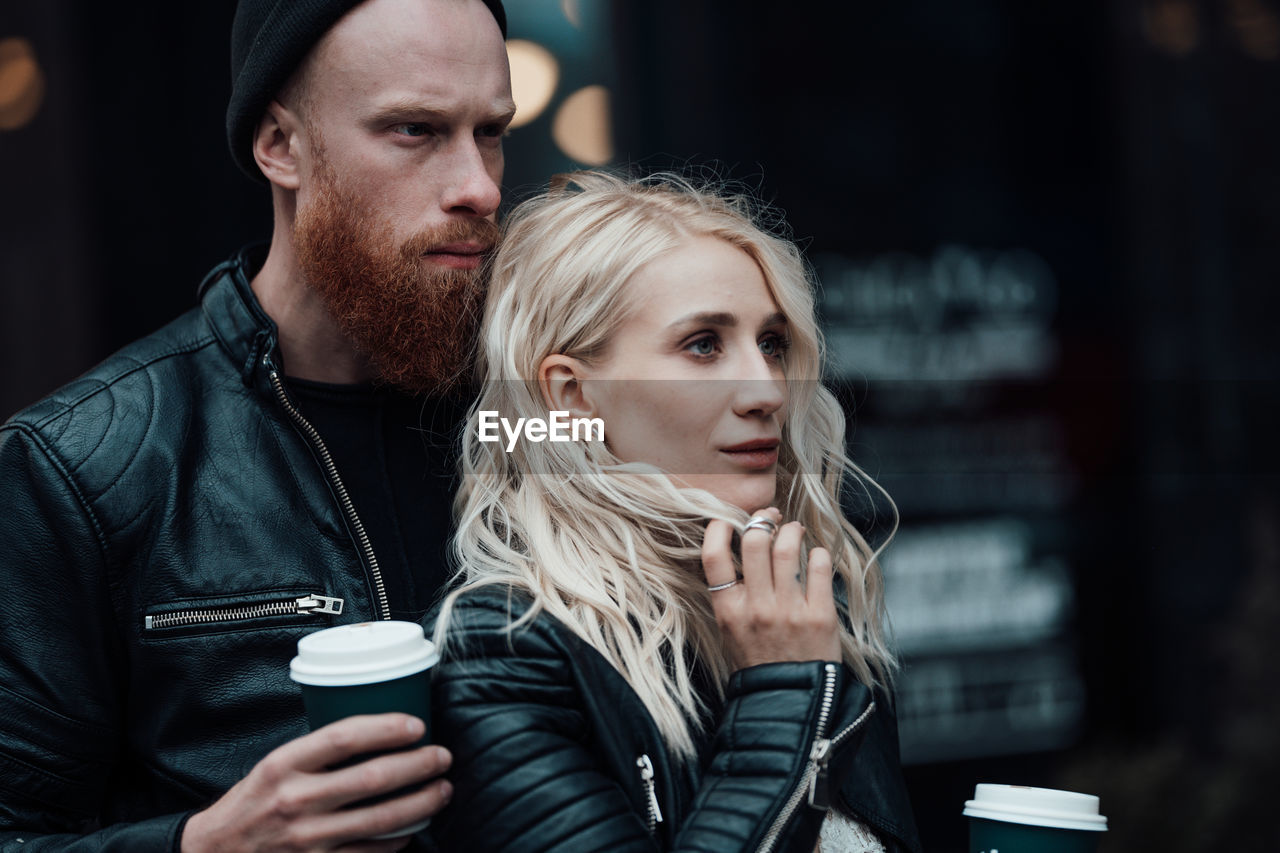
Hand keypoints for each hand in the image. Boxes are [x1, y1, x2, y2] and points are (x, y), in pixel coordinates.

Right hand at [181, 713, 450, 852]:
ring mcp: (307, 839)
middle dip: (418, 766)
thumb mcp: (275, 766)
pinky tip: (413, 827)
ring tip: (442, 789)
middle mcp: (295, 800)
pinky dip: (399, 839)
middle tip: (442, 757)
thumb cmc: (254, 803)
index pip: (343, 737)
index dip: (386, 728)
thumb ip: (318, 753)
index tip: (417, 725)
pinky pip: (372, 852)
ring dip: (421, 803)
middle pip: (373, 778)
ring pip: (381, 819)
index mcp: (284, 765)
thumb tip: (380, 733)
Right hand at [702, 507, 841, 669]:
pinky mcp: (820, 614)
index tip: (727, 521)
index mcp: (729, 611)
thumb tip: (738, 548)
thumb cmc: (759, 660)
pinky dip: (817, 553)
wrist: (790, 698)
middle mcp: (757, 608)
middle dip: (763, 520)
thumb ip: (732, 594)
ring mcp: (790, 610)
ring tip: (794, 531)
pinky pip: (819, 567)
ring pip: (788, 548)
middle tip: (770, 518)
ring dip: (791, 530)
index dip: (718, 530)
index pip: (714, 558)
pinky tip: (815, 556)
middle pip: (754, 542)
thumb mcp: (731, 630)